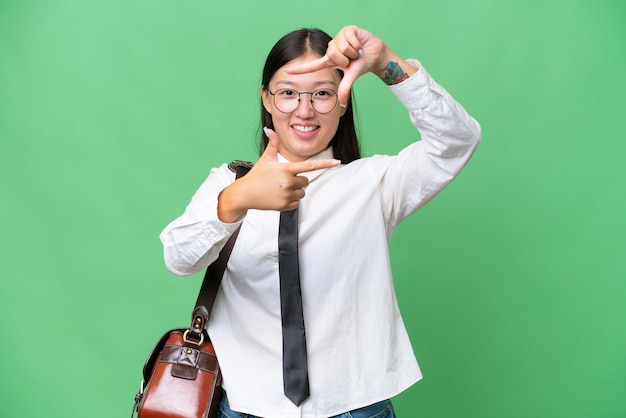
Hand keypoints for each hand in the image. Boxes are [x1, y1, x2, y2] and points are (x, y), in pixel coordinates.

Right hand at [218, 128, 339, 221]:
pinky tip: (279, 197)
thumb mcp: (266, 159)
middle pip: (306, 181)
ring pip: (302, 193)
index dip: (325, 164)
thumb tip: (271, 130)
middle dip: (298, 181)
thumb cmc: (256, 176)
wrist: (245, 193)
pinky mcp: (285, 205)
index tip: (337, 162)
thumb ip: (273, 144)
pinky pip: (296, 203)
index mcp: (286, 169)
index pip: (309, 165)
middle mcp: (288, 182)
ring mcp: (286, 195)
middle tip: (283, 180)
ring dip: (294, 191)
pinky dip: (290, 201)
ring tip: (280, 189)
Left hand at [284, 26, 388, 104]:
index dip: (300, 69)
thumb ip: (345, 88)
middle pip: (333, 54)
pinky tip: (360, 44)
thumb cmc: (362, 65)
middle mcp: (332, 48)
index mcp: (330, 61)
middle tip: (353, 59)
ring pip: (341, 47)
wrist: (376, 55)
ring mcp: (338, 38)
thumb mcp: (351, 77)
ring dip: (353, 52)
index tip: (287, 71)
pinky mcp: (347, 30)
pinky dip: (357, 44)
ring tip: (357, 52)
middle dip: (346, 59)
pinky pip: (349, 39)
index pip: (313, 66)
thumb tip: (342, 103)